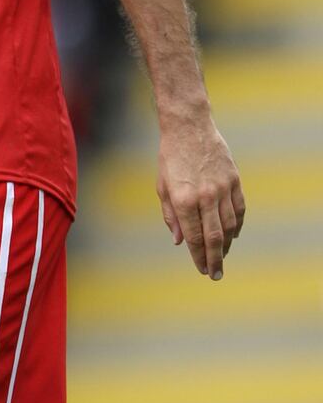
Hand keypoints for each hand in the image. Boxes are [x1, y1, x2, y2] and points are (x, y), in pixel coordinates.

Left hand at [156, 120, 244, 279]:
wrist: (189, 127)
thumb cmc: (171, 157)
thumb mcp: (162, 186)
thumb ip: (171, 215)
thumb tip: (180, 241)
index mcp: (183, 199)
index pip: (194, 237)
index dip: (198, 257)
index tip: (202, 270)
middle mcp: (205, 196)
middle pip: (214, 237)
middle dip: (215, 260)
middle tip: (216, 275)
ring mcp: (222, 188)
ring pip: (229, 225)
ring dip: (226, 245)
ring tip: (222, 256)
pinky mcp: (234, 180)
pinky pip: (239, 209)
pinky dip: (238, 225)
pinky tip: (232, 235)